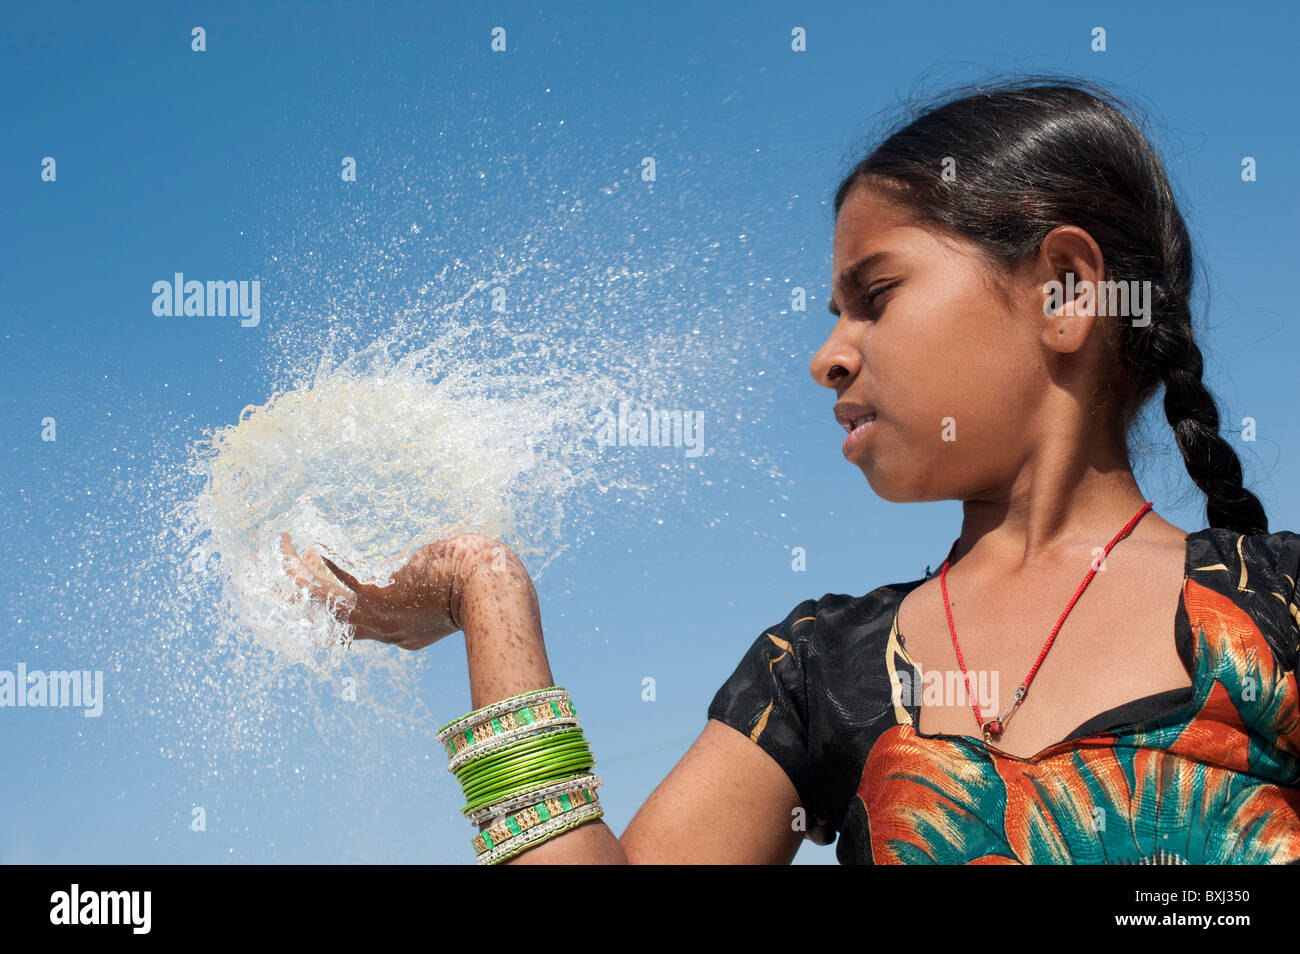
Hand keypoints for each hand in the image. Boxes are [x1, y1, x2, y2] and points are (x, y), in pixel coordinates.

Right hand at [278, 531, 512, 650]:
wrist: (492, 585)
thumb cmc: (480, 579)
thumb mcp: (449, 591)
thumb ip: (427, 586)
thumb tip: (416, 563)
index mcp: (404, 632)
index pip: (355, 626)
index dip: (330, 606)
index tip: (313, 587)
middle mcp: (385, 629)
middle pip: (325, 617)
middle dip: (295, 597)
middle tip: (276, 576)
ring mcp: (379, 615)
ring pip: (320, 597)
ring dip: (294, 571)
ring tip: (280, 546)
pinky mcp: (378, 595)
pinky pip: (334, 575)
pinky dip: (315, 557)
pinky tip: (302, 539)